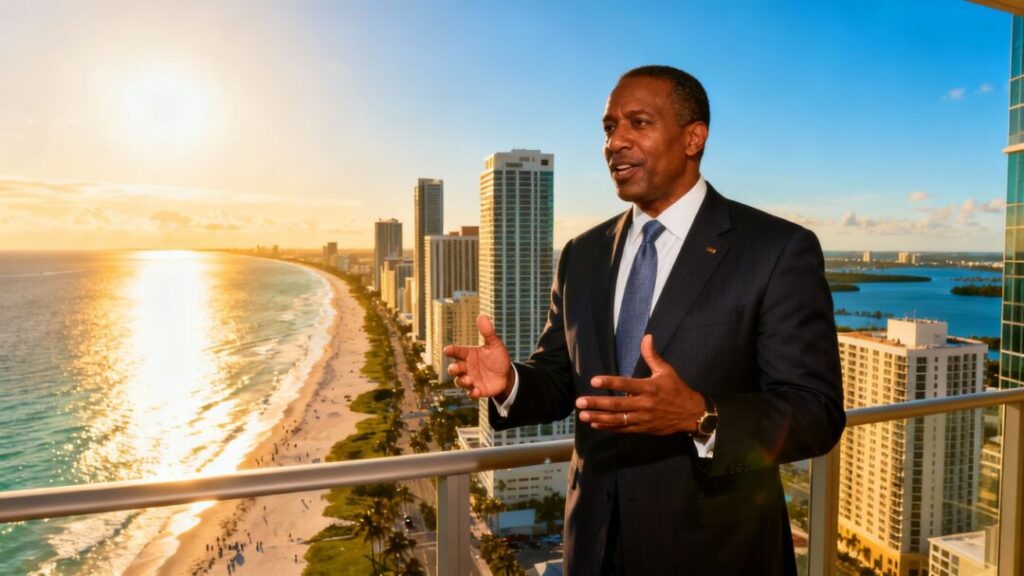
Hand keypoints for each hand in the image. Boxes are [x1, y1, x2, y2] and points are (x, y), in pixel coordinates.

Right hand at [444, 315, 513, 399]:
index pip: (457, 351)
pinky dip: (472, 393)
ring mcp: (471, 379)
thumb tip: (482, 316)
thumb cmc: (498, 358)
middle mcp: (467, 367)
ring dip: (462, 381)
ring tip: (469, 380)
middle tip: (457, 368)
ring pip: (460, 382)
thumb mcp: (495, 345)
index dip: (452, 351)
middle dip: (453, 369)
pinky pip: (470, 394)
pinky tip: (476, 391)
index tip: (447, 350)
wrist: (507, 375)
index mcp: (469, 354)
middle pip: (454, 368)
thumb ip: (488, 332)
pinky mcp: (477, 390)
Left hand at [575, 335, 704, 434]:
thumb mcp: (667, 371)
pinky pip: (624, 429)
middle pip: (617, 405)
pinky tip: (595, 424)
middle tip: (580, 402)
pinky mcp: (643, 428)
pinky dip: (609, 427)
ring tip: (583, 415)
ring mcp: (643, 418)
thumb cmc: (677, 389)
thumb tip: (647, 336)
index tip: (594, 381)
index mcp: (649, 388)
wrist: (691, 414)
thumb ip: (652, 356)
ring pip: (618, 419)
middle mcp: (645, 404)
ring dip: (599, 418)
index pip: (626, 385)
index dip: (610, 382)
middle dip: (597, 403)